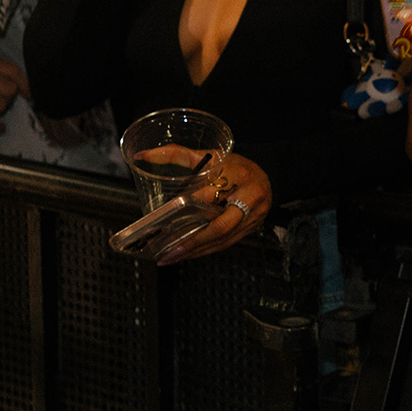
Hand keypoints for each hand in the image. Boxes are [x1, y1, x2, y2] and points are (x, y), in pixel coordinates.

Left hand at [158, 152, 272, 264]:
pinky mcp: (253, 228)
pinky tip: (190, 253)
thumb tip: (144, 155)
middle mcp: (251, 197)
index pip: (212, 194)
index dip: (189, 205)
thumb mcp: (210, 155)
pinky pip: (228, 242)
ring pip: (224, 239)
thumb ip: (177, 154)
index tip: (168, 215)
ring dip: (197, 250)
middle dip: (193, 241)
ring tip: (172, 257)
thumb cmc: (236, 165)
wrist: (267, 174)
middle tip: (169, 251)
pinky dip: (206, 249)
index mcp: (240, 175)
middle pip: (221, 225)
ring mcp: (254, 215)